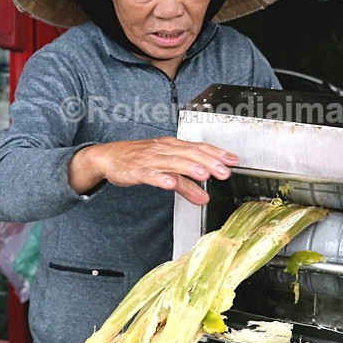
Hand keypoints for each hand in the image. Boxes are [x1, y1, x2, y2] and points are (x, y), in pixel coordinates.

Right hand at [68, 136, 238, 204]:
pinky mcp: (136, 170)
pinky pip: (150, 174)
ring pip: (173, 163)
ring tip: (205, 176)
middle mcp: (163, 149)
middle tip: (225, 172)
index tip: (233, 161)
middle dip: (209, 162)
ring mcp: (150, 159)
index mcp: (172, 146)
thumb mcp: (165, 169)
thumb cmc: (139, 159)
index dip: (216, 154)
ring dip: (190, 169)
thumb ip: (187, 183)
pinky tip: (170, 184)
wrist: (108, 156)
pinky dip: (160, 178)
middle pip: (189, 154)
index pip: (198, 147)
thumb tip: (206, 196)